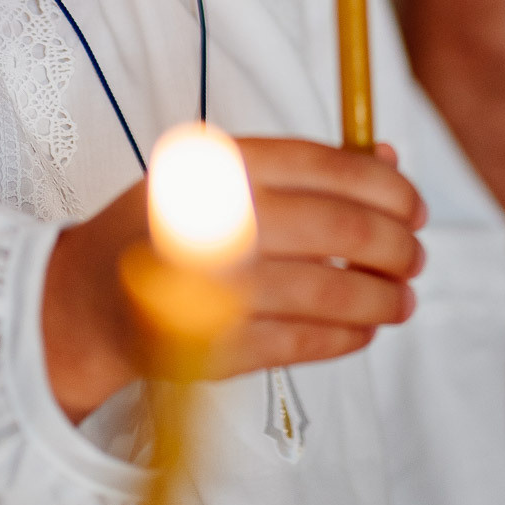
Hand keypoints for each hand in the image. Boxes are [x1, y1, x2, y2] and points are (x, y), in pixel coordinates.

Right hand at [41, 137, 424, 421]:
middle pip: (339, 230)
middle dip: (395, 246)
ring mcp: (216, 291)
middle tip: (414, 256)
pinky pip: (306, 342)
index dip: (385, 187)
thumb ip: (303, 168)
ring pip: (330, 293)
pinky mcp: (217, 348)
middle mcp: (215, 223)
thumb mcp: (222, 177)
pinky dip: (347, 335)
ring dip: (382, 298)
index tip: (414, 206)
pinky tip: (363, 328)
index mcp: (217, 168)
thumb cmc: (172, 227)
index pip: (324, 166)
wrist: (89, 301)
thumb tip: (390, 156)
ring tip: (402, 299)